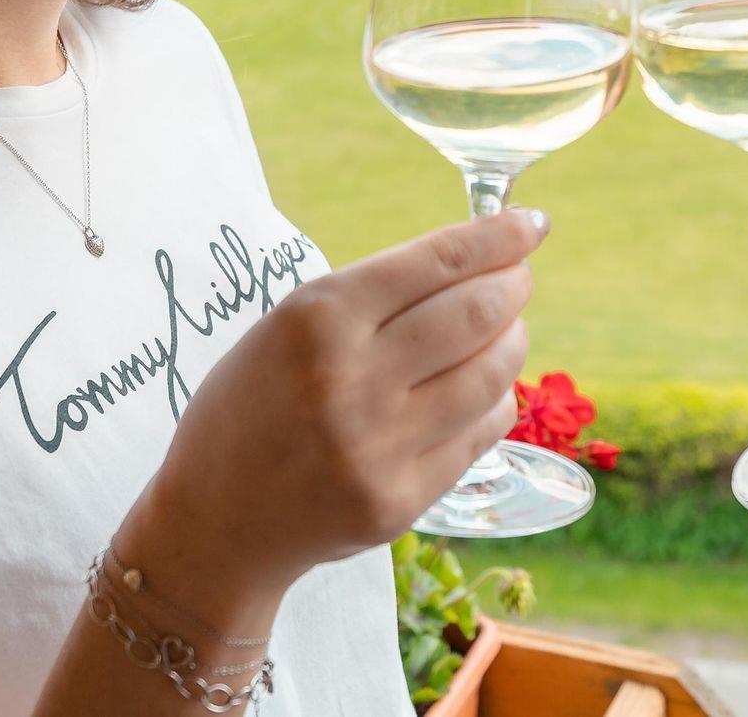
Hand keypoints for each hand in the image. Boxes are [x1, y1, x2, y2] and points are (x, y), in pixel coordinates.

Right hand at [126, 208, 547, 612]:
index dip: (498, 236)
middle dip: (514, 285)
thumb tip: (480, 259)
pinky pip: (481, 432)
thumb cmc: (254, 405)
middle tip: (519, 278)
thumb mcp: (288, 326)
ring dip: (512, 341)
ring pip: (492, 374)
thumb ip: (376, 295)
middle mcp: (351, 379)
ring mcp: (378, 446)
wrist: (215, 522)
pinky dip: (494, 399)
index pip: (437, 261)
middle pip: (477, 313)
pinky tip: (482, 389)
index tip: (532, 223)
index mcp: (317, 318)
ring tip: (504, 331)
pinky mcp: (399, 501)